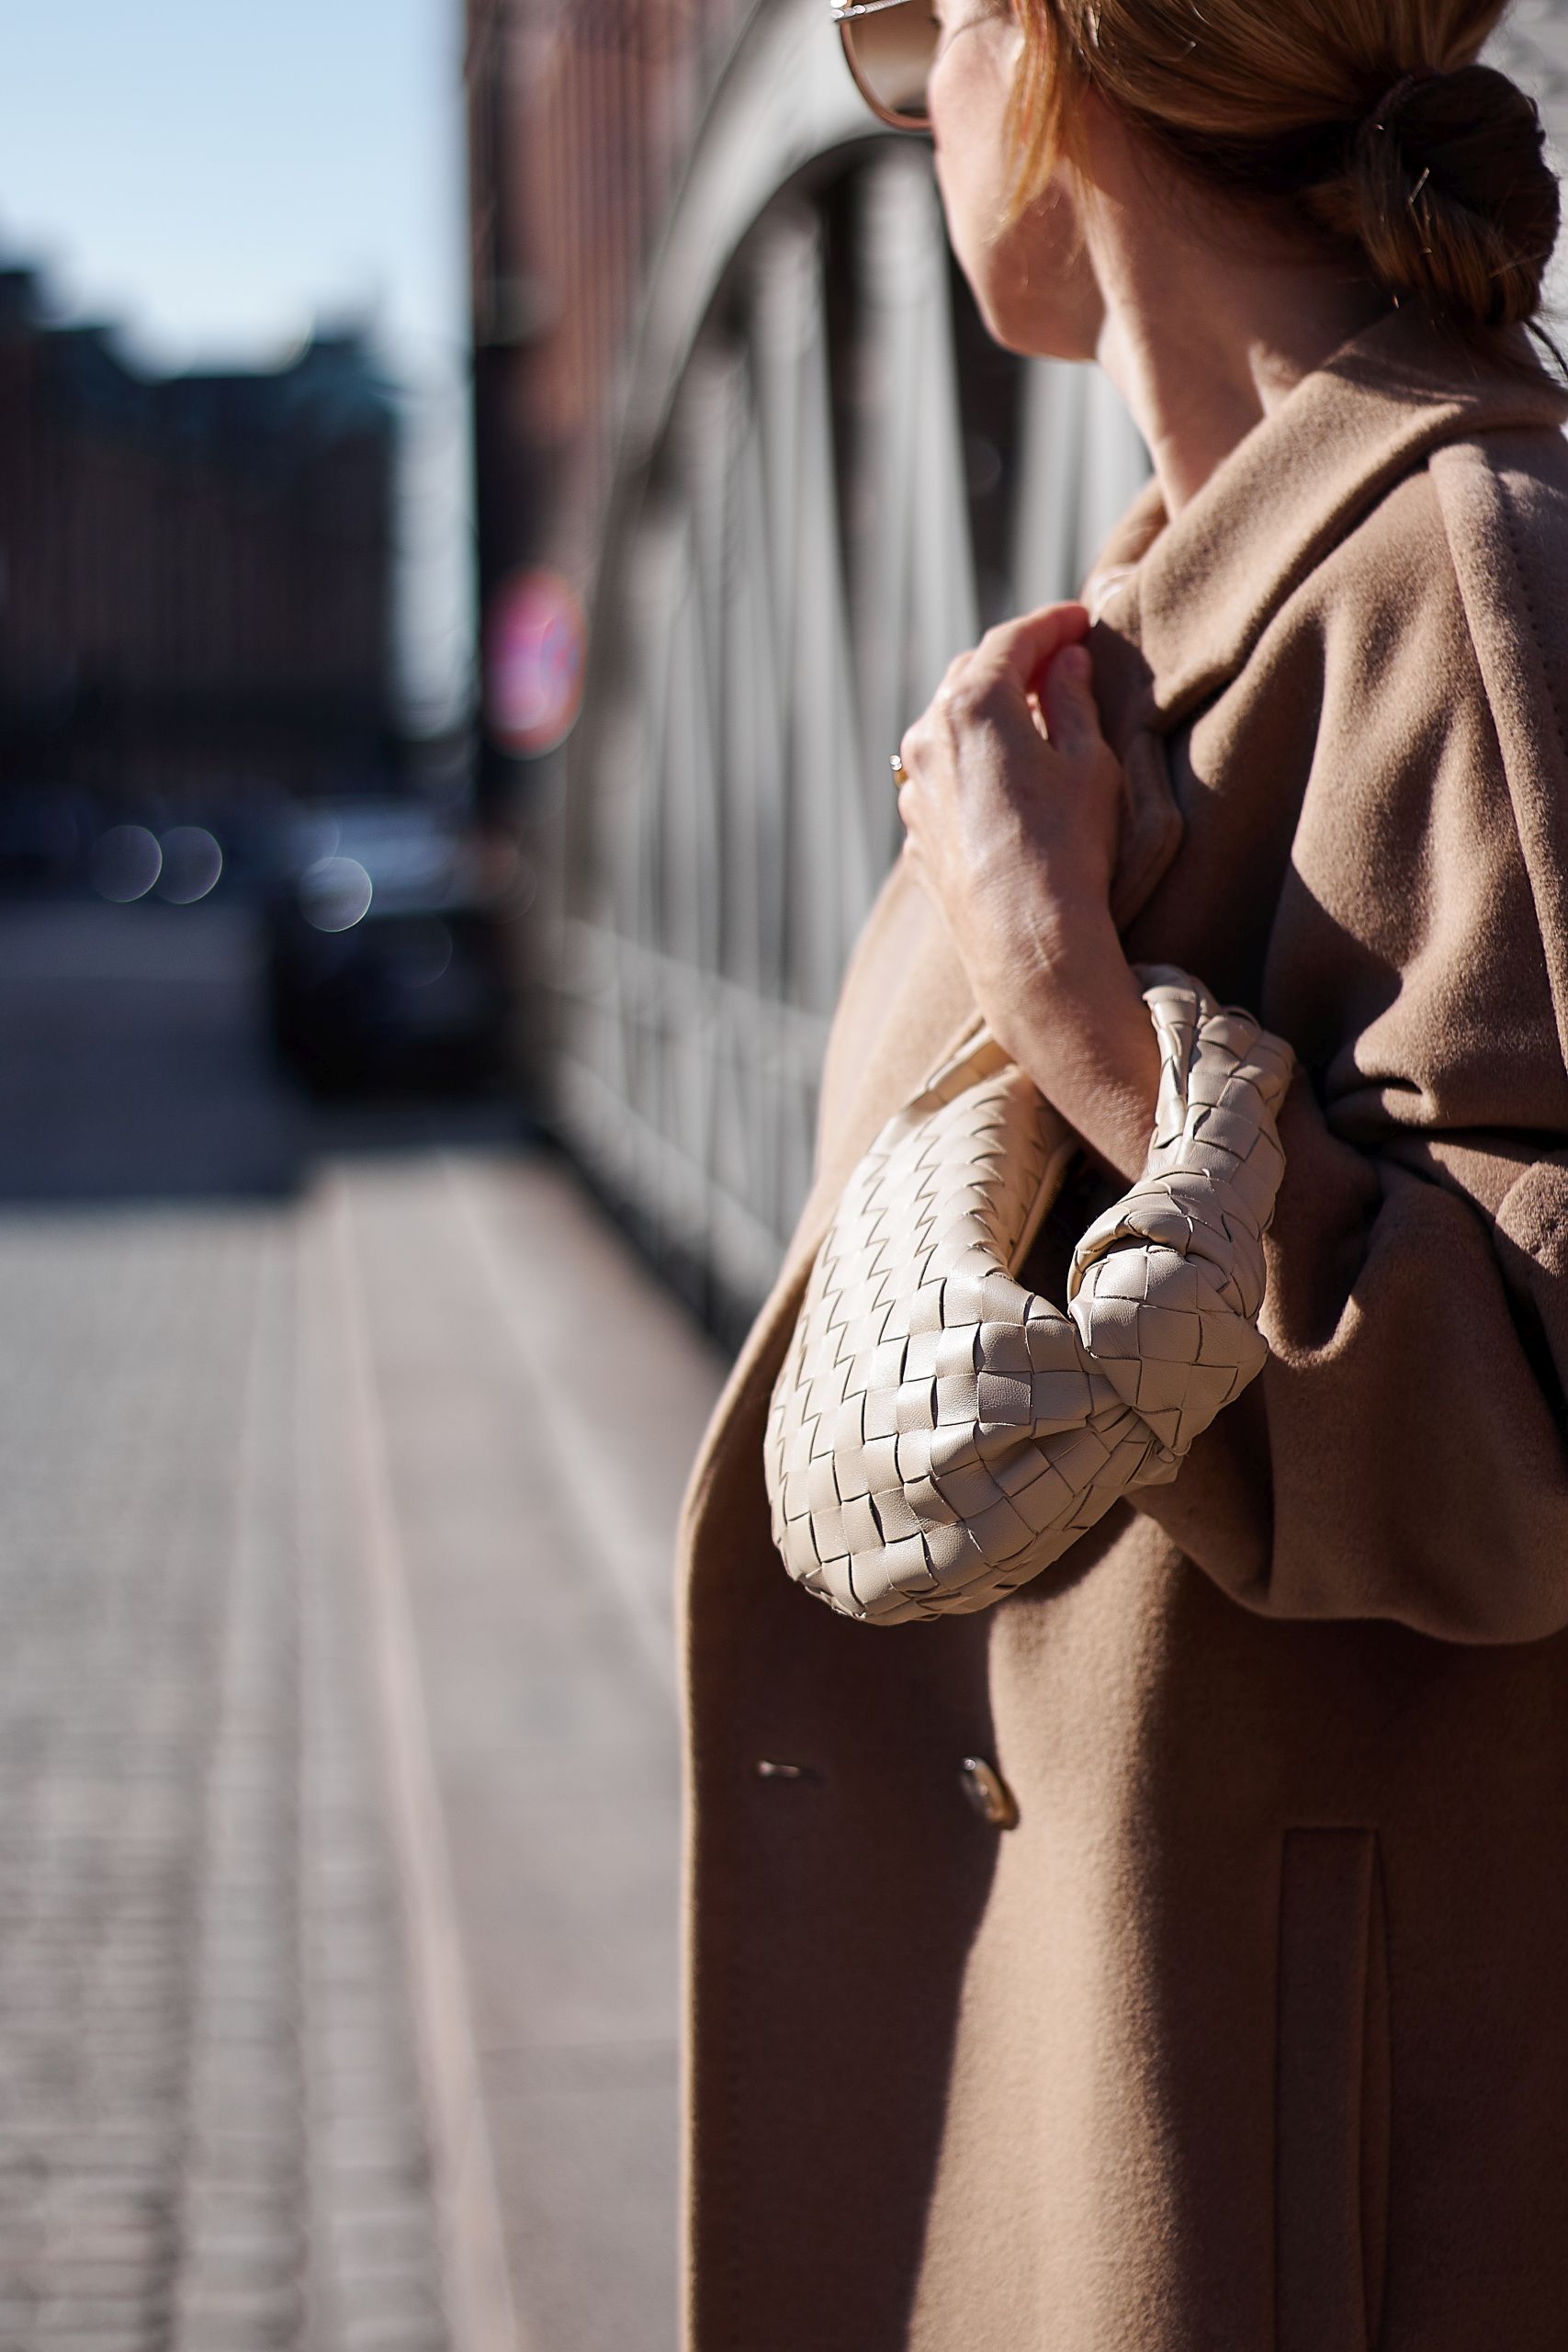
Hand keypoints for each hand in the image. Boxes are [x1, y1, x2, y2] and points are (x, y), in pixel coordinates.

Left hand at [895, 602, 1161, 1182]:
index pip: (1012, 641)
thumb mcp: (1087, 762)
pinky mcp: (914, 832)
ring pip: (946, 725)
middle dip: (1015, 662)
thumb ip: (1072, 701)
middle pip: (970, 676)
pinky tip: (1002, 775)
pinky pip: (940, 776)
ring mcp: (913, 788)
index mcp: (972, 705)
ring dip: (986, 711)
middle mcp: (927, 738)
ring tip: (1031, 717)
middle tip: (1058, 661)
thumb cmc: (1068, 849)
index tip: (1078, 620)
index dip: (1050, 624)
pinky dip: (969, 760)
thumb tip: (1067, 663)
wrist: (1026, 944)